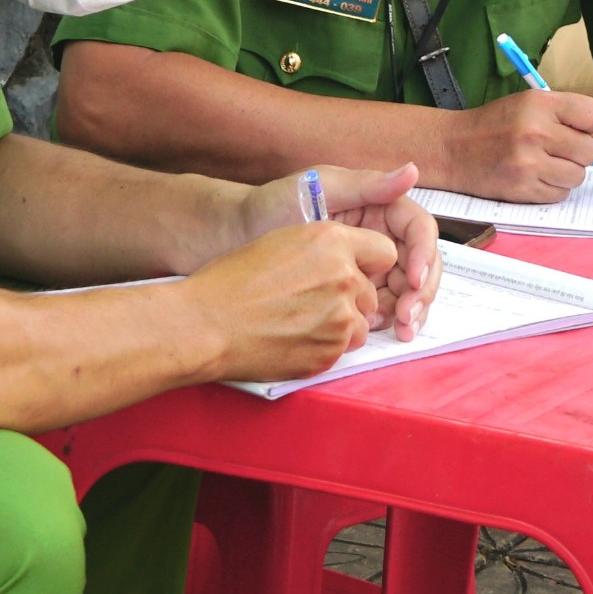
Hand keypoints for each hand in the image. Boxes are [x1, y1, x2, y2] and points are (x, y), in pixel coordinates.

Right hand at [185, 221, 397, 384]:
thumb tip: (349, 259)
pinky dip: (324, 346)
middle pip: (372, 291)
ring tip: (298, 321)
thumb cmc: (233, 281)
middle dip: (351, 298)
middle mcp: (345, 277)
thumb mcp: (282, 242)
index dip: (368, 263)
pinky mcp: (331, 352)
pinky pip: (342, 349)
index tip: (355, 271)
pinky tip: (293, 338)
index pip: (385, 251)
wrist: (207, 324)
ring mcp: (341, 318)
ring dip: (340, 325)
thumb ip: (325, 248)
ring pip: (361, 323)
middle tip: (311, 301)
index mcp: (332, 241)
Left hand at [242, 164, 444, 337]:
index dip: (424, 255)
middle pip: (420, 264)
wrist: (234, 238)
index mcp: (378, 207)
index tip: (414, 279)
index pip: (418, 231)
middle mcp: (379, 236)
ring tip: (401, 330)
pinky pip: (383, 307)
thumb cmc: (272, 205)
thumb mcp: (320, 188)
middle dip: (421, 291)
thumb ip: (368, 185)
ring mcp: (368, 265)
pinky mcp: (353, 291)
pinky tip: (377, 331)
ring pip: (406, 289)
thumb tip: (412, 172)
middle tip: (407, 317)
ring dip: (411, 311)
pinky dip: (388, 320)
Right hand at [440, 91, 592, 201]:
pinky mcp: (522, 189)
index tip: (572, 128)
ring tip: (540, 163)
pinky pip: (560, 195)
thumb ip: (581, 123)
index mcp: (539, 103)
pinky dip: (552, 189)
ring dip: (566, 174)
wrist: (452, 148)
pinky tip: (532, 177)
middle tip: (552, 148)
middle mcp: (534, 131)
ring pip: (578, 176)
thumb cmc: (497, 125)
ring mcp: (528, 162)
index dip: (589, 126)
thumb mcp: (534, 108)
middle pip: (589, 150)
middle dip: (577, 153)